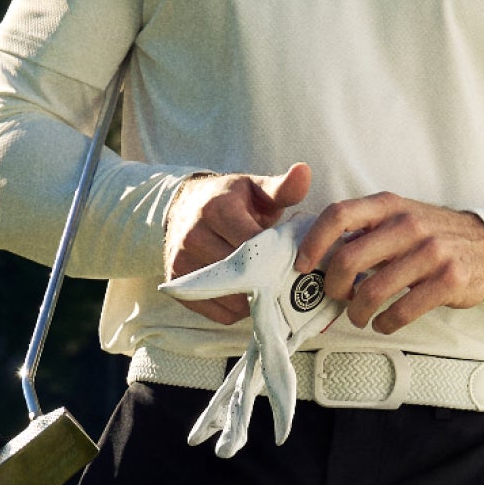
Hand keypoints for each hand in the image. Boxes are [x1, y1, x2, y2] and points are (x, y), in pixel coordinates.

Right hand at [164, 163, 311, 323]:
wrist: (186, 207)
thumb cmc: (231, 200)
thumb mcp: (256, 188)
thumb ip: (283, 187)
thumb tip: (304, 172)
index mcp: (216, 208)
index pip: (253, 243)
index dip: (278, 256)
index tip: (296, 260)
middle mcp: (193, 236)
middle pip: (242, 272)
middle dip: (270, 279)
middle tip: (287, 278)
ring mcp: (182, 262)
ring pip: (232, 297)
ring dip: (256, 298)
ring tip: (269, 286)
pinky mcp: (178, 285)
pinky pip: (218, 312)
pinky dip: (238, 310)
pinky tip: (248, 294)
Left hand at [295, 193, 483, 334]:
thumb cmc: (433, 236)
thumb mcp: (400, 218)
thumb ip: (365, 229)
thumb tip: (320, 252)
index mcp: (389, 206)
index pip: (338, 215)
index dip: (313, 242)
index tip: (303, 266)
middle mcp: (408, 224)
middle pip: (348, 258)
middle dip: (333, 286)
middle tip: (336, 297)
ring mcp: (430, 252)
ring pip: (372, 291)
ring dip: (357, 312)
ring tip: (359, 316)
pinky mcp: (448, 280)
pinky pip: (401, 311)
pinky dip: (385, 323)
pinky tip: (384, 322)